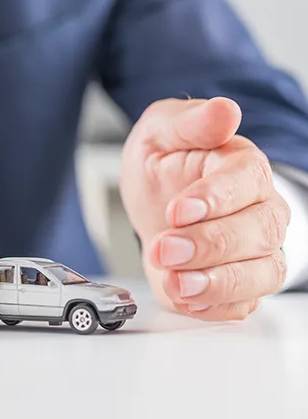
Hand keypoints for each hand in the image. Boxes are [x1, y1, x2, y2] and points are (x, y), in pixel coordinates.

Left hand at [120, 98, 289, 320]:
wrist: (156, 200)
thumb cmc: (165, 162)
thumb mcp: (162, 131)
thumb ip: (190, 122)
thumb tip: (224, 111)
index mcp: (244, 167)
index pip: (248, 181)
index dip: (216, 198)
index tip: (177, 210)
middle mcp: (261, 210)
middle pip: (257, 233)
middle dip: (210, 245)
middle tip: (166, 248)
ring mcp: (255, 250)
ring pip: (260, 274)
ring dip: (217, 284)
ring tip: (177, 283)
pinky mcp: (238, 284)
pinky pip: (242, 304)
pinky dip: (215, 307)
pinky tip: (186, 299)